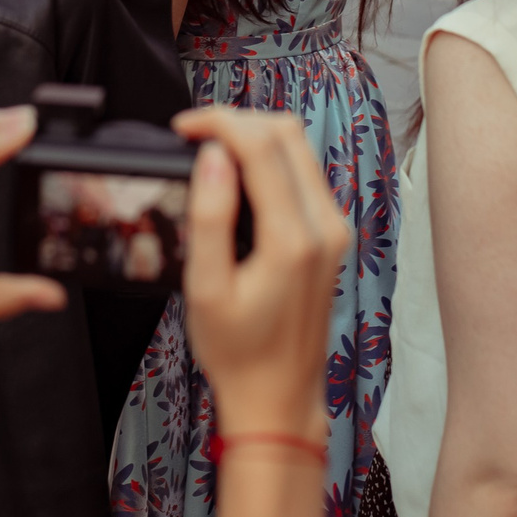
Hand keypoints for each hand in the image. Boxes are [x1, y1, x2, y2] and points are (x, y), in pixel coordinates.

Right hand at [176, 105, 348, 436]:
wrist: (278, 395)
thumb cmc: (239, 351)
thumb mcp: (206, 288)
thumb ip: (210, 217)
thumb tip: (214, 156)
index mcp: (293, 239)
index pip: (262, 144)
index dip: (219, 122)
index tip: (183, 128)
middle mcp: (325, 226)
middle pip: (288, 133)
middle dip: (238, 120)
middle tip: (193, 134)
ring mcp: (334, 230)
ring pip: (299, 148)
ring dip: (254, 136)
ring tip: (209, 151)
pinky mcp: (331, 235)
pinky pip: (303, 174)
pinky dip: (269, 159)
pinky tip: (236, 177)